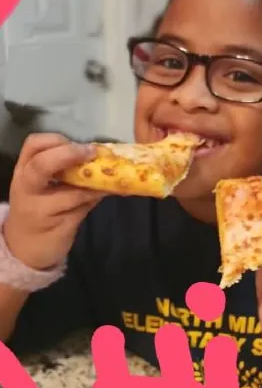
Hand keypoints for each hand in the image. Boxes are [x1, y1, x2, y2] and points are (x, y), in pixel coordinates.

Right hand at [4, 133, 105, 269]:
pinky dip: (97, 198)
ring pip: (72, 192)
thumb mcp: (39, 187)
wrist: (23, 248)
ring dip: (95, 183)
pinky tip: (108, 192)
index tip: (78, 144)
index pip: (33, 145)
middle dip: (69, 154)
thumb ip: (60, 170)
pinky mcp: (59, 228)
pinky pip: (83, 209)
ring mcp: (41, 211)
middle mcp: (27, 189)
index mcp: (23, 173)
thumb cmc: (35, 209)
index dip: (57, 140)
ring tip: (111, 177)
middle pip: (42, 165)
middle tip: (92, 153)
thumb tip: (96, 155)